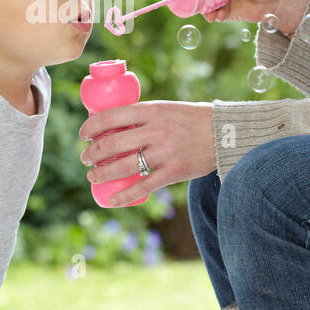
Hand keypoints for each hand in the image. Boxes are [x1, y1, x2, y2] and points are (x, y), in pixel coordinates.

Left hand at [78, 101, 217, 206]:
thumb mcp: (166, 108)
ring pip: (124, 166)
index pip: (111, 116)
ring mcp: (165, 152)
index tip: (83, 134)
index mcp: (152, 110)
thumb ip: (144, 117)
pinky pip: (144, 186)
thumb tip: (114, 126)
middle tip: (86, 158)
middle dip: (92, 153)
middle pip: (113, 143)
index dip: (91, 126)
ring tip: (93, 176)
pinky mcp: (174, 172)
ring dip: (102, 173)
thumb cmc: (192, 119)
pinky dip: (124, 196)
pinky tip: (112, 200)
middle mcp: (156, 130)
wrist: (225, 133)